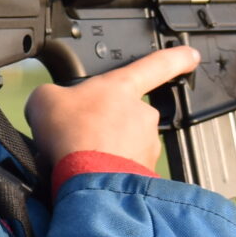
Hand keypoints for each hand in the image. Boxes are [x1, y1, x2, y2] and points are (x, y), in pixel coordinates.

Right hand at [25, 44, 200, 171]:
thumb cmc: (72, 136)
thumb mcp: (44, 100)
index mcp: (122, 88)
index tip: (191, 55)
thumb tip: (49, 104)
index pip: (157, 65)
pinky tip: (89, 174)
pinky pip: (126, 168)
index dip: (175, 58)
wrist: (88, 181)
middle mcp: (142, 115)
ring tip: (82, 158)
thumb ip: (51, 95)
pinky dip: (109, 171)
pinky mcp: (144, 173)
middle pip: (129, 114)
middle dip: (108, 124)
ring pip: (127, 144)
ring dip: (107, 150)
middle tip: (81, 134)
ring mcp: (146, 145)